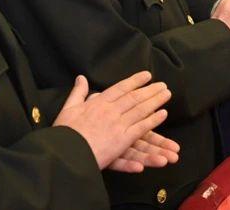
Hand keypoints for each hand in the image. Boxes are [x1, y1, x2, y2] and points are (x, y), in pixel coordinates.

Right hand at [54, 72, 171, 170]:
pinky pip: (141, 128)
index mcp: (98, 103)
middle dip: (150, 90)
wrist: (63, 154)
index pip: (120, 88)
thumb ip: (77, 93)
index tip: (147, 75)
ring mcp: (117, 124)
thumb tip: (81, 77)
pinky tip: (163, 114)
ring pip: (141, 110)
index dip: (135, 81)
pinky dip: (153, 120)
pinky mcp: (121, 140)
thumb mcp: (67, 109)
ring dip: (155, 101)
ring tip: (166, 94)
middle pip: (134, 97)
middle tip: (163, 85)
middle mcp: (110, 111)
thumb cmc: (63, 134)